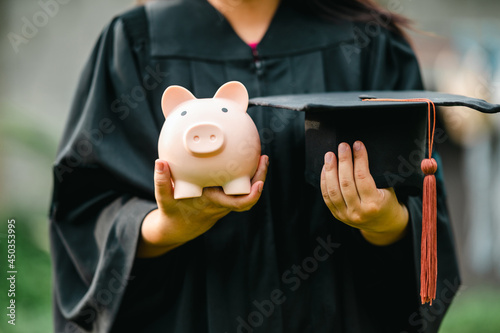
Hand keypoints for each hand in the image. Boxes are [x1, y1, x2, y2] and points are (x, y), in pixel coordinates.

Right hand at [137, 155, 268, 256]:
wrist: (178, 228)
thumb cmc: (172, 212)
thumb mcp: (164, 198)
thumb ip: (161, 181)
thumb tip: (160, 162)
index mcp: (213, 203)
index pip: (238, 204)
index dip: (252, 196)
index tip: (259, 184)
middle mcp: (223, 204)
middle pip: (249, 196)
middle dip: (260, 178)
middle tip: (263, 158)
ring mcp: (226, 202)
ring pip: (248, 191)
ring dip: (257, 175)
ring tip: (261, 156)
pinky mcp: (226, 198)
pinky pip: (242, 188)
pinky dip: (248, 176)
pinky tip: (248, 159)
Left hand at [320, 141, 408, 245]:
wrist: (384, 225)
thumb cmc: (387, 202)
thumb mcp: (388, 189)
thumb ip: (375, 174)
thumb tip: (360, 151)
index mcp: (374, 204)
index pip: (362, 177)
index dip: (359, 159)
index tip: (357, 145)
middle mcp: (358, 212)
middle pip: (346, 183)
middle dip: (343, 161)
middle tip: (342, 146)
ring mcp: (345, 215)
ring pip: (333, 190)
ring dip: (330, 170)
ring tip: (330, 155)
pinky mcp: (337, 215)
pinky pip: (327, 197)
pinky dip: (324, 181)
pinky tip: (325, 168)